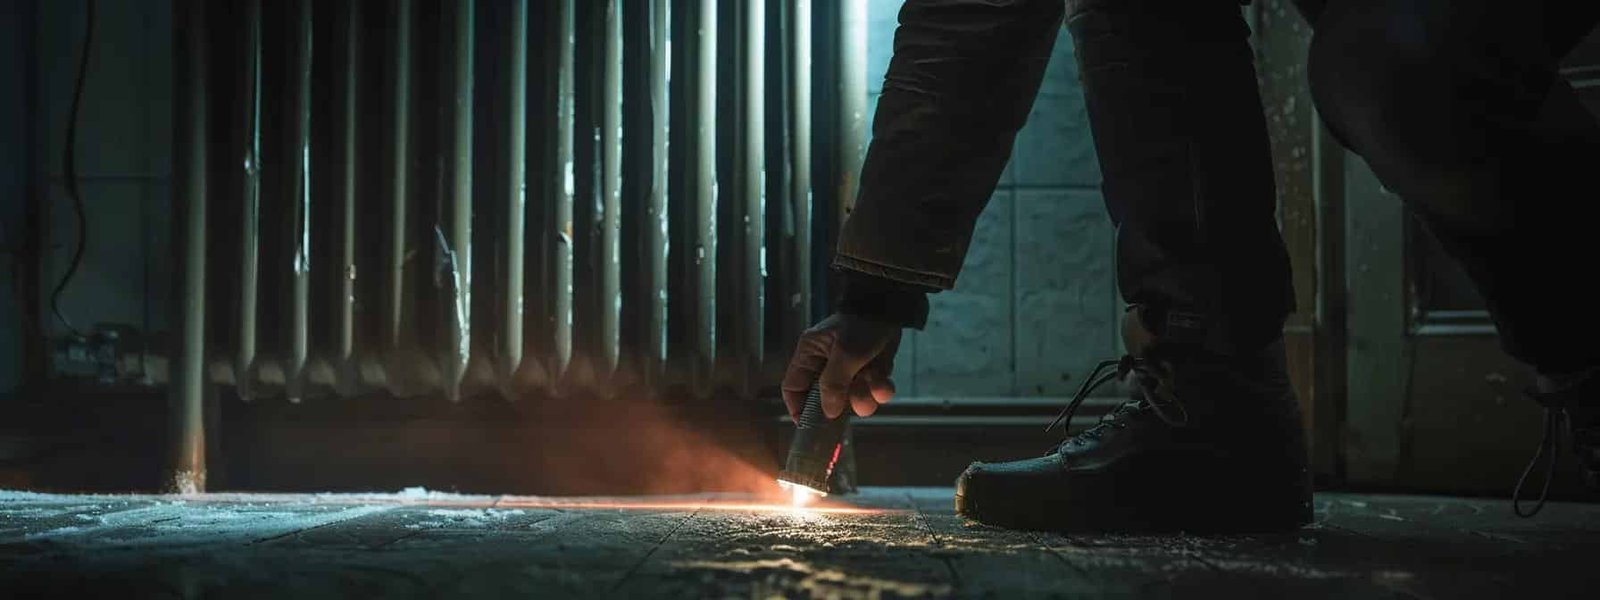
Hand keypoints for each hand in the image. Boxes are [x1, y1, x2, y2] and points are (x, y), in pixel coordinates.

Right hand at [781, 313, 902, 422]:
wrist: (892, 308)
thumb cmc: (861, 326)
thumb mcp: (845, 354)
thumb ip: (833, 384)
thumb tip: (828, 412)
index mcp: (810, 355)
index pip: (793, 387)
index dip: (798, 408)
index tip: (810, 425)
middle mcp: (826, 365)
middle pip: (827, 399)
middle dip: (846, 403)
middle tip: (859, 402)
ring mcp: (849, 370)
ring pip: (854, 398)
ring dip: (867, 395)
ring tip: (877, 383)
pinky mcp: (869, 370)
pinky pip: (872, 391)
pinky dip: (881, 388)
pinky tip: (885, 381)